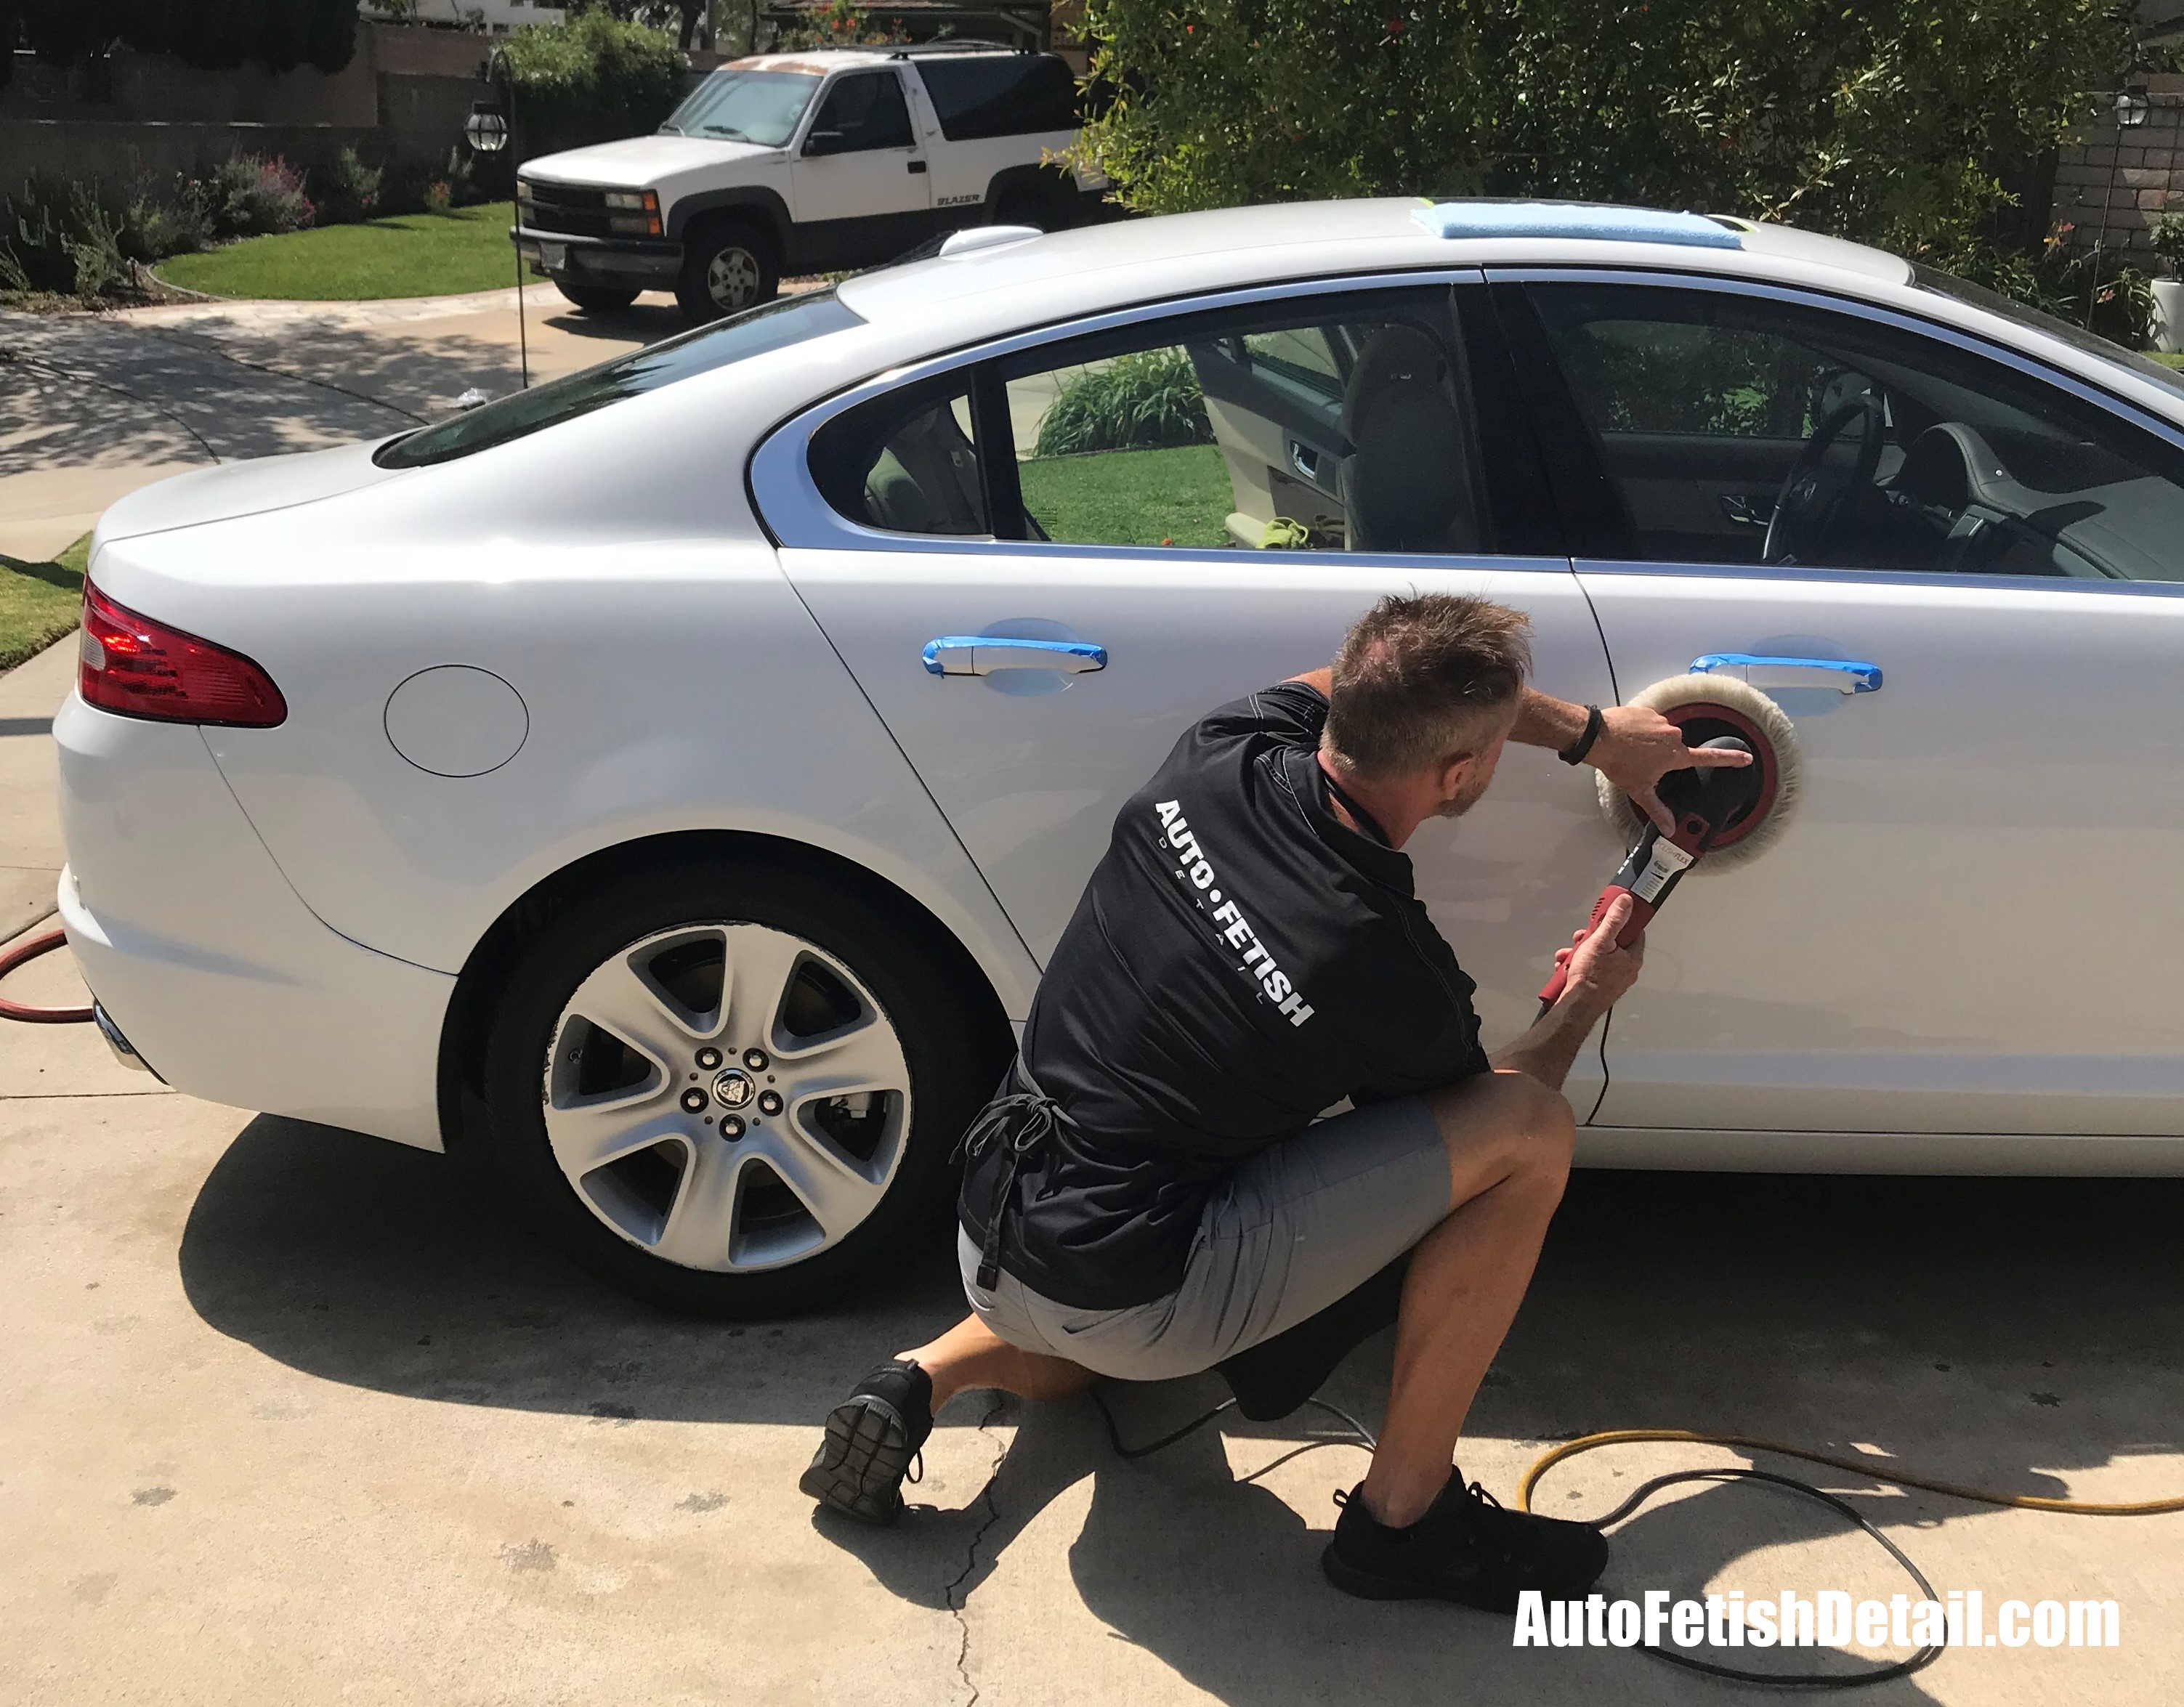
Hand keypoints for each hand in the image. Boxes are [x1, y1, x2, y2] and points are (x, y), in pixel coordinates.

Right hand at [1556, 893, 1644, 1007]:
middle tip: (1582, 938)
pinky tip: (1567, 967)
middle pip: (1611, 944)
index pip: (1633, 932)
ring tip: (1569, 956)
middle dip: (1591, 939)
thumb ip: (1614, 920)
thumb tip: (1626, 902)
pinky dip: (1577, 966)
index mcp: (1632, 958)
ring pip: (1598, 957)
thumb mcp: (1600, 941)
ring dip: (1580, 953)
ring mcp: (1613, 980)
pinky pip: (1590, 970)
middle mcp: (1626, 970)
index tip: (1608, 917)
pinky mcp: (1600, 987)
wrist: (1577, 1006)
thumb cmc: (1590, 978)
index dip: (1619, 921)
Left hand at [1592, 705, 1751, 834]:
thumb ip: (1657, 810)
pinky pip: (1649, 723)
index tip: (1746, 757)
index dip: (1730, 759)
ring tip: (1632, 751)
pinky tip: (1628, 738)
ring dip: (1651, 743)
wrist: (1599, 737)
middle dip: (1663, 758)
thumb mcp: (1640, 790)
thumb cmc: (1620, 763)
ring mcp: (1661, 721)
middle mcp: (1673, 735)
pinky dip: (1641, 731)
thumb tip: (1669, 829)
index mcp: (1676, 755)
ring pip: (1661, 736)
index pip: (1710, 758)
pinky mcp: (1647, 711)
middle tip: (1643, 764)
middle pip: (1675, 750)